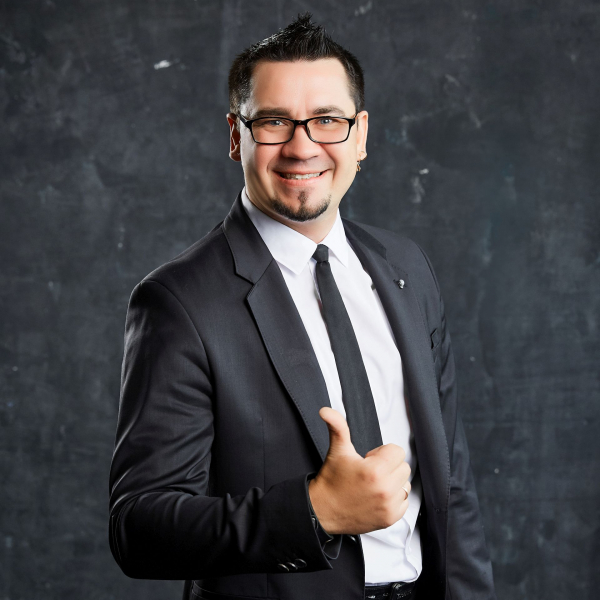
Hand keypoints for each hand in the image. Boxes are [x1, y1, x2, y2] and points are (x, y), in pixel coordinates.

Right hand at [308, 407, 410, 534]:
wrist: (322, 510)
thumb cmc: (331, 480)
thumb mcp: (337, 450)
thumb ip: (337, 426)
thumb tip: (326, 411)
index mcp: (375, 471)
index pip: (397, 451)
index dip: (382, 453)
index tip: (368, 460)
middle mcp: (385, 490)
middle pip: (403, 467)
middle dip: (388, 466)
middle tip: (369, 472)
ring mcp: (388, 506)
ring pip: (405, 484)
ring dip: (393, 482)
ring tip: (373, 485)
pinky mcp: (390, 519)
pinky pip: (404, 502)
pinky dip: (394, 499)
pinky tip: (377, 497)